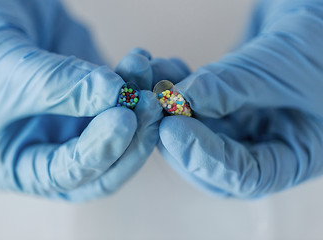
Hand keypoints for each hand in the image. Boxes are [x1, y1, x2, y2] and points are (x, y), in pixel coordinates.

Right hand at [0, 0, 163, 201]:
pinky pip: (126, 101)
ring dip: (140, 105)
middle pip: (106, 164)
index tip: (123, 117)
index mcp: (19, 165)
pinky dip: (139, 82)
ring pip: (122, 133)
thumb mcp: (7, 68)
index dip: (100, 150)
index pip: (68, 174)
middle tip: (150, 104)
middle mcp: (53, 153)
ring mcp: (79, 127)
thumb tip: (114, 94)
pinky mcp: (97, 101)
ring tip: (145, 69)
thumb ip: (59, 85)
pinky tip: (142, 60)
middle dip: (131, 137)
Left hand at [158, 0, 322, 197]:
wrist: (321, 10)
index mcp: (295, 154)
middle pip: (209, 158)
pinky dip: (173, 86)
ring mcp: (242, 123)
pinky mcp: (224, 101)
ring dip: (165, 105)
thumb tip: (180, 99)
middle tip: (151, 106)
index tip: (174, 129)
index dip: (206, 157)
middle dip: (175, 134)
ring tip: (148, 75)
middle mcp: (264, 144)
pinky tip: (161, 66)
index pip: (245, 176)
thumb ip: (235, 84)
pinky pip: (192, 103)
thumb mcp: (287, 64)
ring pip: (194, 128)